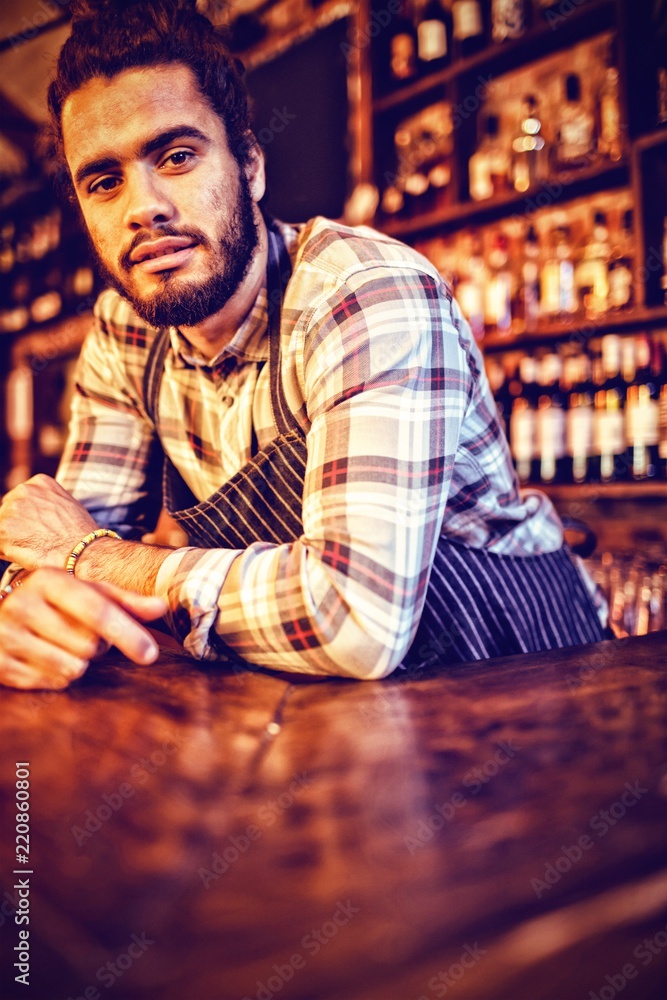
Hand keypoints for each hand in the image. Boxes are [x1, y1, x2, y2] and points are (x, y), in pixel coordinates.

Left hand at [0, 474, 96, 569]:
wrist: (82, 551)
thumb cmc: (80, 534)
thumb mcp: (66, 505)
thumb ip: (45, 503)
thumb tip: (33, 515)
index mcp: (39, 482)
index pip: (20, 499)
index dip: (27, 518)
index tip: (37, 528)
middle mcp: (22, 491)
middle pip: (7, 511)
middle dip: (16, 527)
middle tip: (36, 540)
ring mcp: (10, 510)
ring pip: (2, 529)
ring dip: (12, 540)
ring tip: (34, 548)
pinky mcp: (1, 531)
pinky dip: (7, 552)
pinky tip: (26, 554)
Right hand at [0, 569, 167, 689]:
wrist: (2, 615)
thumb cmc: (57, 603)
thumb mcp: (89, 593)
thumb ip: (126, 602)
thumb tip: (162, 607)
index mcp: (48, 580)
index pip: (97, 612)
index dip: (128, 635)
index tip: (150, 655)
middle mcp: (21, 604)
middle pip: (89, 646)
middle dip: (98, 647)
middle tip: (83, 635)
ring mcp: (5, 636)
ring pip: (72, 668)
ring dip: (80, 664)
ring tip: (64, 646)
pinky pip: (52, 684)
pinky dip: (59, 676)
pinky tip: (46, 659)